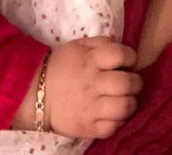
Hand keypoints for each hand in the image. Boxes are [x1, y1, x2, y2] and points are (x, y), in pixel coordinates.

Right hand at [26, 37, 141, 139]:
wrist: (35, 95)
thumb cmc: (60, 67)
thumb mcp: (77, 46)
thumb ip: (100, 42)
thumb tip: (119, 44)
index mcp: (90, 61)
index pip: (121, 55)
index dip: (131, 56)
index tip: (130, 61)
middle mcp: (93, 84)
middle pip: (127, 83)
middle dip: (136, 82)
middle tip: (132, 82)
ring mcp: (91, 108)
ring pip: (124, 107)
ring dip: (131, 102)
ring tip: (126, 99)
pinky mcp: (88, 128)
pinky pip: (113, 127)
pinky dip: (118, 121)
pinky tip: (115, 114)